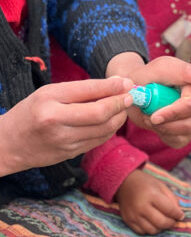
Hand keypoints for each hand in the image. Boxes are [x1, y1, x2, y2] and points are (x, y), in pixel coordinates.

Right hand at [0, 76, 132, 175]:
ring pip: (104, 129)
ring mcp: (63, 141)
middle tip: (131, 96)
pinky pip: (99, 140)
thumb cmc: (32, 111)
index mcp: (50, 100)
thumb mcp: (52, 92)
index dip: (114, 88)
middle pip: (100, 113)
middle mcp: (56, 121)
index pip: (90, 91)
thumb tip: (119, 83)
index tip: (129, 83)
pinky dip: (110, 129)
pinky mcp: (69, 154)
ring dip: (119, 117)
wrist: (8, 144)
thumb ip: (85, 89)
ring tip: (123, 107)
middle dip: (121, 103)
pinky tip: (113, 120)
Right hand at [115, 168, 183, 234]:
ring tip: (165, 222)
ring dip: (161, 228)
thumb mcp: (161, 185)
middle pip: (161, 222)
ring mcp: (133, 215)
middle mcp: (141, 207)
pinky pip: (142, 232)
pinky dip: (150, 230)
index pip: (169, 209)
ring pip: (152, 230)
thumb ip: (171, 198)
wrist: (124, 183)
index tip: (181, 216)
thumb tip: (179, 214)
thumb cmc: (146, 183)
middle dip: (171, 223)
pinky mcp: (128, 221)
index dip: (177, 214)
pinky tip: (154, 224)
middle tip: (175, 221)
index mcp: (152, 195)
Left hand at [123, 56, 190, 148]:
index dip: (173, 113)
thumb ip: (183, 70)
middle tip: (148, 115)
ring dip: (163, 128)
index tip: (154, 116)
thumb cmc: (150, 76)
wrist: (140, 90)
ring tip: (150, 116)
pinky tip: (158, 123)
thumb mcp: (160, 68)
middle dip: (166, 123)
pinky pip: (180, 140)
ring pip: (186, 132)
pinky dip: (164, 135)